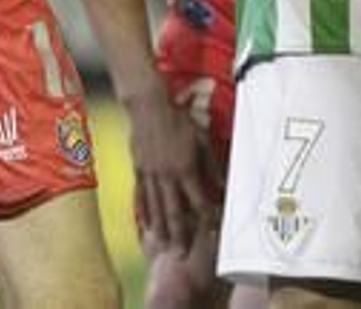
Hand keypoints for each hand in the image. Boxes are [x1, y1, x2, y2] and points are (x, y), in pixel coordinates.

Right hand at [126, 91, 219, 250]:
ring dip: (160, 228)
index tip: (211, 231)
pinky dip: (143, 211)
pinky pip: (140, 195)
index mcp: (185, 168)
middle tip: (181, 254)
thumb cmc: (178, 120)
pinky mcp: (138, 169)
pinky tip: (145, 224)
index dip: (206, 218)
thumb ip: (211, 166)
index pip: (198, 201)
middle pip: (174, 211)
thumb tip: (223, 186)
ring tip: (163, 245)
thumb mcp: (201, 140)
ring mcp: (149, 174)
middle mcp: (166, 175)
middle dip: (180, 234)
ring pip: (155, 207)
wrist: (148, 106)